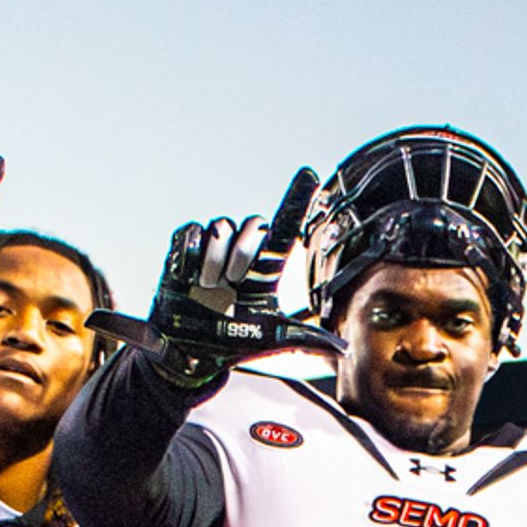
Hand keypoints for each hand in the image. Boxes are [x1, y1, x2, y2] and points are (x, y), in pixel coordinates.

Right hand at [91, 169, 345, 390]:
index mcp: (265, 269)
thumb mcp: (270, 339)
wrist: (188, 353)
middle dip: (244, 250)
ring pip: (221, 227)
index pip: (285, 227)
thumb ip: (304, 337)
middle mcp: (241, 253)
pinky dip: (190, 255)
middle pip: (254, 223)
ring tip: (208, 288)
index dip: (296, 199)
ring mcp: (212, 249)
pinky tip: (189, 277)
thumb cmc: (231, 341)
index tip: (310, 173)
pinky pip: (190, 232)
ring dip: (215, 260)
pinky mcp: (183, 250)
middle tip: (233, 281)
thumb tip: (343, 348)